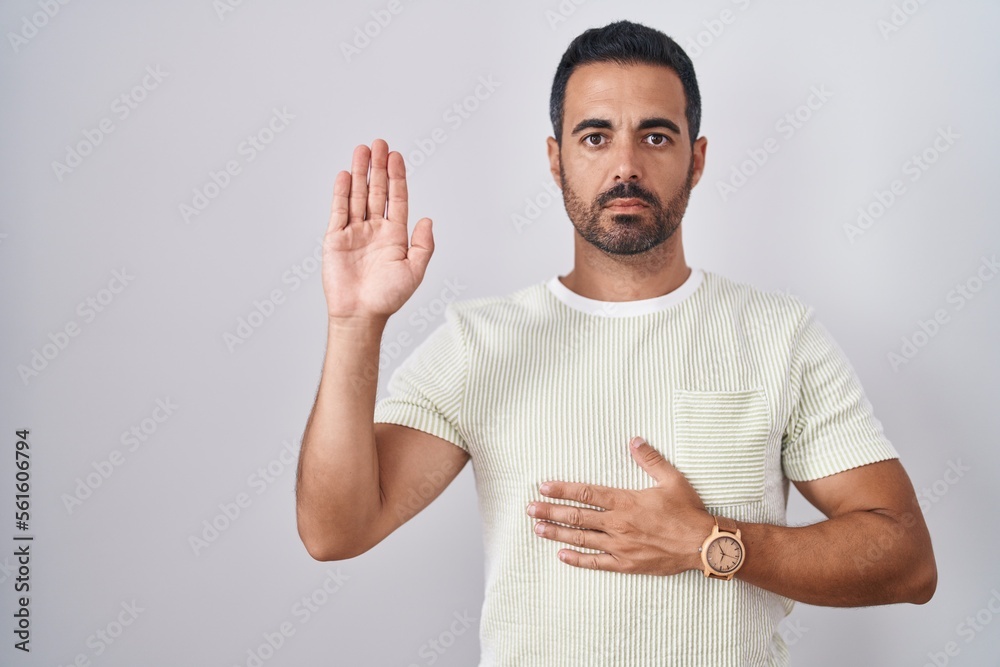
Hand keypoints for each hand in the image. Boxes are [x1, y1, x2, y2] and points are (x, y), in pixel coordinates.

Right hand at [323, 138, 433, 320]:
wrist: (360, 314)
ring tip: (362, 150)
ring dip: (360, 173)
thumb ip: (423, 245)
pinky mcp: (335, 238)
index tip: (396, 156)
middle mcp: (375, 230)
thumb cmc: (387, 298)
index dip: (397, 177)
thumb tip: (428, 219)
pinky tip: (345, 175)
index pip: (397, 199)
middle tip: (380, 143)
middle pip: (377, 191)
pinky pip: (339, 210)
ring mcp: (355, 232)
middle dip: (378, 167)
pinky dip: (341, 192)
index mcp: (395, 236)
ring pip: (358, 196)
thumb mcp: (414, 271)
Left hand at [526, 436, 714, 574]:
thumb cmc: (688, 511)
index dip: (562, 490)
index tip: (544, 487)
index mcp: (626, 501)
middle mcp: (618, 524)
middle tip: (530, 508)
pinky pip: (596, 563)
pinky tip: (562, 556)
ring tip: (537, 528)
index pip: (587, 493)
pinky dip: (577, 560)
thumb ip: (650, 459)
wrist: (703, 545)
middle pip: (577, 516)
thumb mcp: (672, 479)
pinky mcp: (626, 564)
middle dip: (551, 511)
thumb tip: (634, 440)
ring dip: (557, 533)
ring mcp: (620, 545)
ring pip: (581, 538)